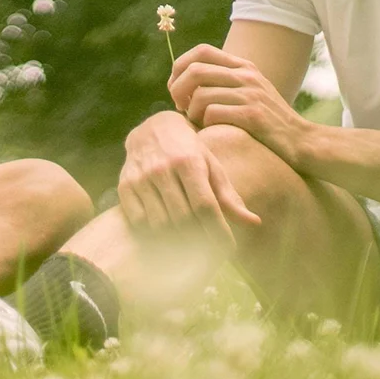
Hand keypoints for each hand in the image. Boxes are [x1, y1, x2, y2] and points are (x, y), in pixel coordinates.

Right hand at [117, 110, 259, 244]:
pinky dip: (153, 232)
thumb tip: (255, 223)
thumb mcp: (212, 167)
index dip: (218, 232)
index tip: (227, 249)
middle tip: (209, 249)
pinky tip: (165, 230)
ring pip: (160, 224)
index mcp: (189, 162)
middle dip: (199, 239)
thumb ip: (229, 197)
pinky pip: (139, 221)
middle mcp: (163, 168)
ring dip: (176, 238)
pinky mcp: (124, 185)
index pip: (205, 207)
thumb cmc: (189, 152)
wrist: (152, 129)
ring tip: (188, 242)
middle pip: (183, 219)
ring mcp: (141, 177)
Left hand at [167, 43, 310, 164]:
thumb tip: (186, 82)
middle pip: (195, 70)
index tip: (176, 87)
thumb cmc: (269, 123)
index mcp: (244, 66)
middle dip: (178, 89)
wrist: (302, 141)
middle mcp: (247, 75)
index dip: (180, 66)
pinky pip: (212, 113)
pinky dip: (204, 124)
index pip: (201, 51)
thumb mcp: (251, 92)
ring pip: (200, 95)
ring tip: (198, 123)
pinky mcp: (252, 115)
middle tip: (179, 107)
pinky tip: (212, 131)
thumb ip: (226, 83)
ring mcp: (251, 94)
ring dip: (191, 113)